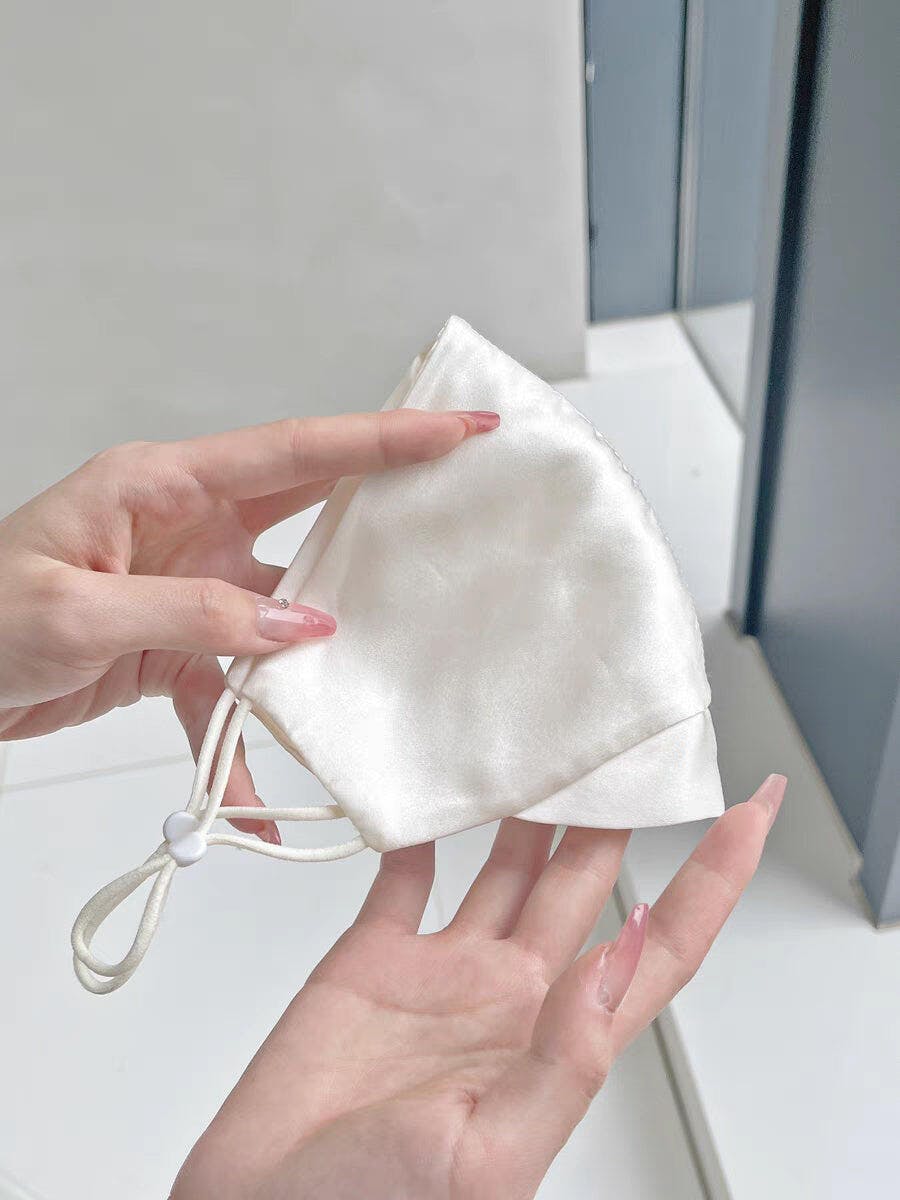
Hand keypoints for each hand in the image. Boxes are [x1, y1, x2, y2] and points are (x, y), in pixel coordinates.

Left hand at [0, 409, 497, 835]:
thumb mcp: (79, 612)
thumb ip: (196, 615)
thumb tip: (303, 628)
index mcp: (163, 485)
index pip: (295, 452)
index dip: (384, 439)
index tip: (457, 429)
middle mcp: (187, 526)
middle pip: (309, 512)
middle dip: (386, 507)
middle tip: (465, 506)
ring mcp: (187, 588)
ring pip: (281, 617)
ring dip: (318, 657)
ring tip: (378, 679)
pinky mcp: (174, 646)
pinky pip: (229, 693)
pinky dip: (241, 746)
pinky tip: (255, 804)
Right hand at [173, 775, 785, 1199]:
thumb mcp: (490, 1152)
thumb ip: (564, 1056)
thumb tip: (624, 952)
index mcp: (554, 1038)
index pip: (660, 949)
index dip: (713, 882)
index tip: (749, 814)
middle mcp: (510, 994)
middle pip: (585, 881)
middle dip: (616, 813)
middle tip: (630, 739)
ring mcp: (444, 972)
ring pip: (506, 864)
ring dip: (530, 807)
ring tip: (550, 740)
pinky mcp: (374, 959)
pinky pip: (406, 874)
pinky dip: (418, 828)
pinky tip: (430, 789)